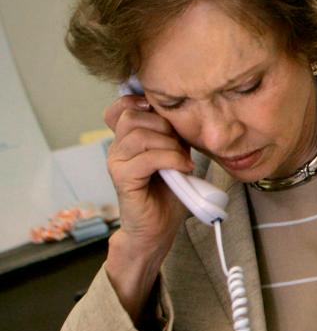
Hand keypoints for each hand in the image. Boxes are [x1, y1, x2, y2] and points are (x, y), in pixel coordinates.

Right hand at [101, 95, 193, 319]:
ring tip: (182, 160)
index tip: (167, 114)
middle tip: (181, 146)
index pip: (122, 107)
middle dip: (165, 126)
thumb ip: (172, 135)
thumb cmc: (168, 193)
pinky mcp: (122, 178)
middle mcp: (116, 148)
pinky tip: (183, 169)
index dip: (141, 102)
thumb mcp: (175, 155)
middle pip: (134, 116)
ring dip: (170, 145)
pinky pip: (147, 157)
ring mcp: (116, 162)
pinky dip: (171, 159)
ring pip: (141, 135)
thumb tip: (184, 114)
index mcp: (127, 140)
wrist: (158, 228)